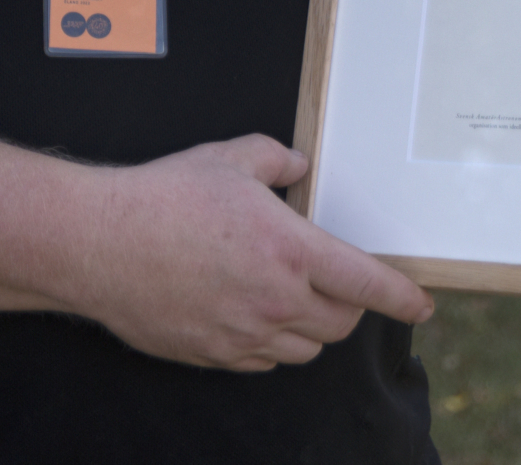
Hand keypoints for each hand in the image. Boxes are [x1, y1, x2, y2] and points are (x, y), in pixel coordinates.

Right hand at [63, 134, 432, 371]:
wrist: (98, 242)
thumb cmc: (164, 197)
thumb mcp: (228, 159)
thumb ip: (276, 159)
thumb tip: (299, 166)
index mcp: (290, 251)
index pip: (367, 285)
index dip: (403, 297)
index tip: (422, 304)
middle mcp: (275, 301)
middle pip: (342, 324)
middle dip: (350, 307)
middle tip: (336, 284)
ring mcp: (244, 335)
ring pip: (305, 349)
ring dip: (310, 326)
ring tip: (289, 296)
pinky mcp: (214, 355)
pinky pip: (263, 362)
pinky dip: (271, 343)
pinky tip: (251, 314)